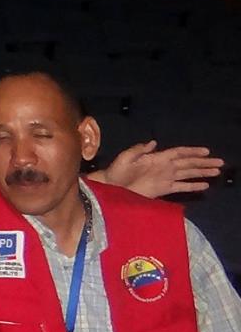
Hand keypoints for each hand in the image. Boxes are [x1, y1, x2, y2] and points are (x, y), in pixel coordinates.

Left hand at [96, 142, 225, 197]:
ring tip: (217, 172)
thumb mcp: (126, 156)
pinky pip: (181, 187)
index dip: (192, 151)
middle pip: (187, 163)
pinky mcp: (163, 189)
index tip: (206, 151)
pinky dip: (193, 186)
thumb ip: (140, 149)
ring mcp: (165, 178)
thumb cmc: (117, 170)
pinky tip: (204, 186)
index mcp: (157, 157)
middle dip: (203, 163)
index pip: (178, 153)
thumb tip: (154, 142)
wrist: (111, 186)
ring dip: (202, 173)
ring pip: (188, 174)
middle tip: (220, 162)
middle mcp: (164, 167)